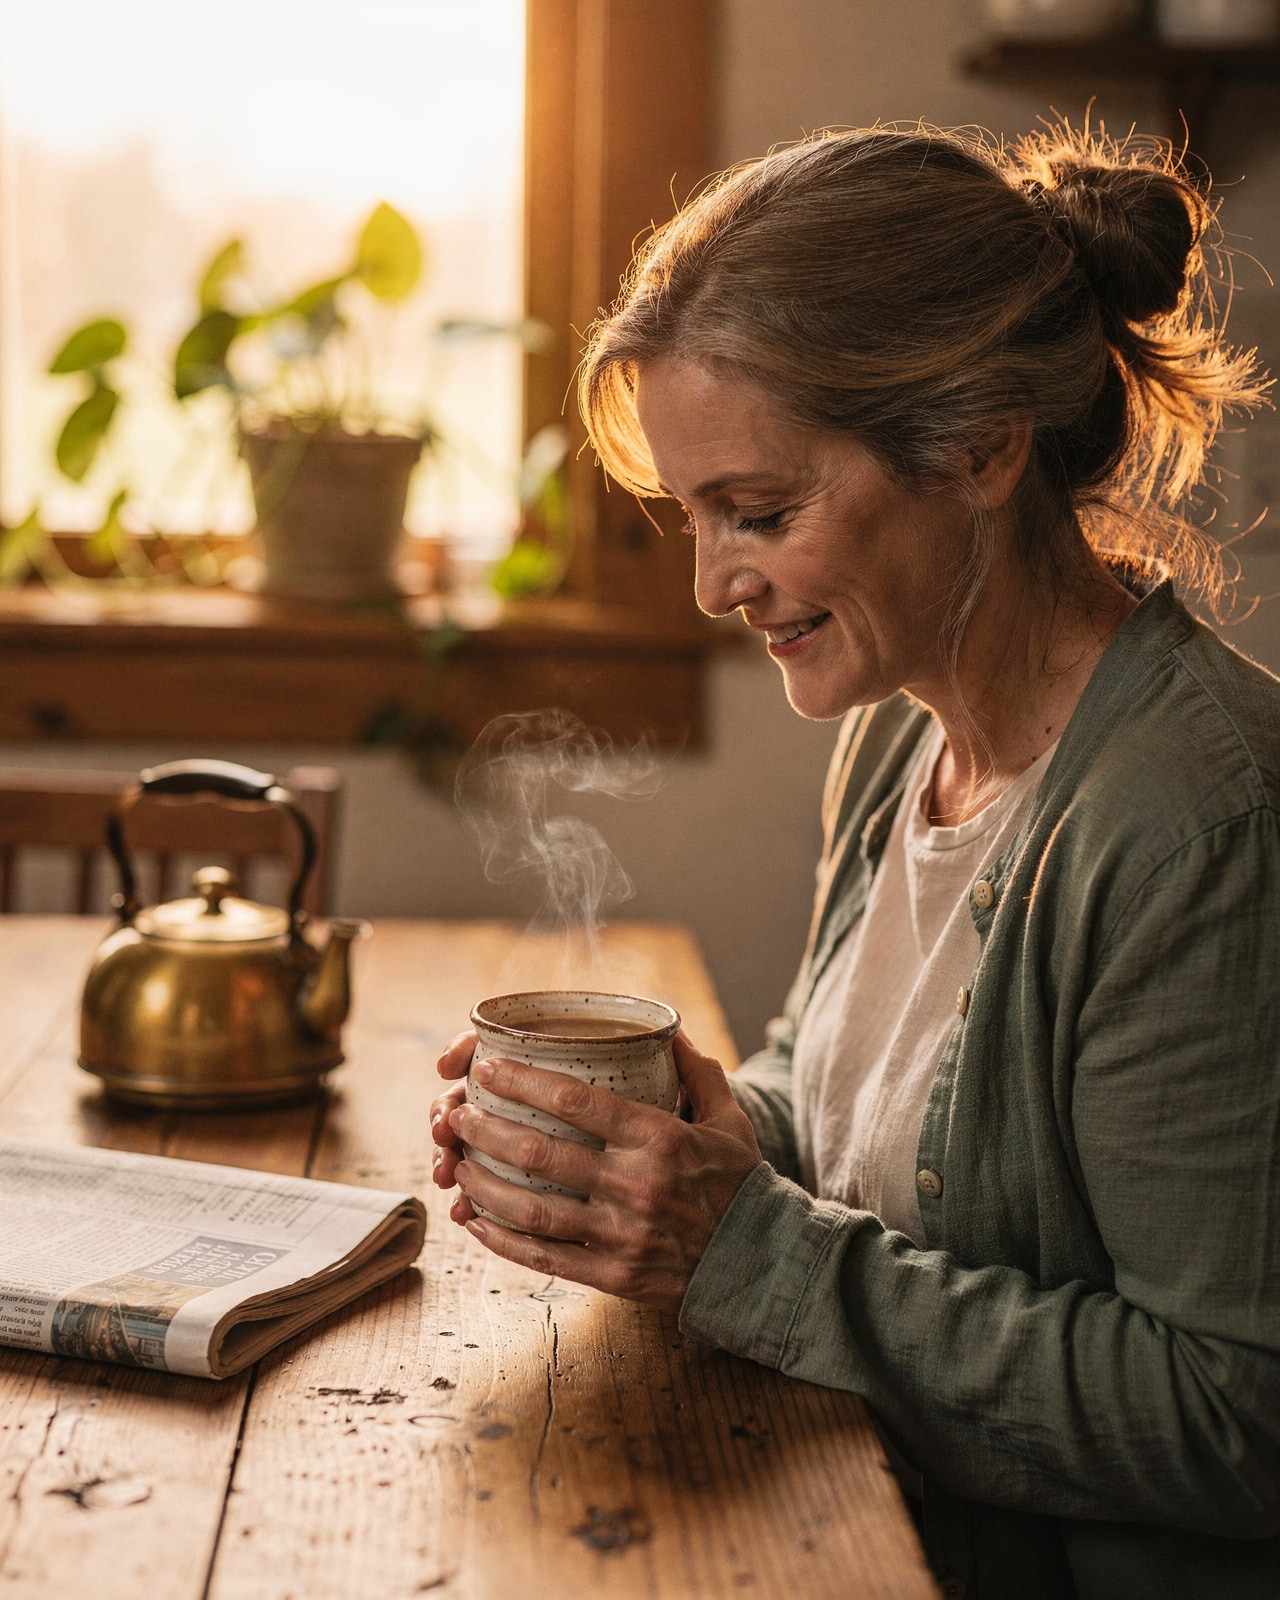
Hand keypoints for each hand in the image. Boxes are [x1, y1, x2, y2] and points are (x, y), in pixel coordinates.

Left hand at [435, 1031, 762, 1312]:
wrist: (763, 1266)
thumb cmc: (741, 1185)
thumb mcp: (729, 1119)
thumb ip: (696, 1071)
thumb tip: (667, 1028)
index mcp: (660, 1139)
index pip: (576, 1101)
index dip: (522, 1080)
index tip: (488, 1067)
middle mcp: (636, 1185)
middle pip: (540, 1152)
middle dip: (486, 1128)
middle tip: (456, 1112)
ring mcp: (621, 1235)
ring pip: (532, 1207)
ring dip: (483, 1183)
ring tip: (455, 1163)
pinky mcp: (613, 1276)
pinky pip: (544, 1257)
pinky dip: (501, 1239)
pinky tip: (475, 1220)